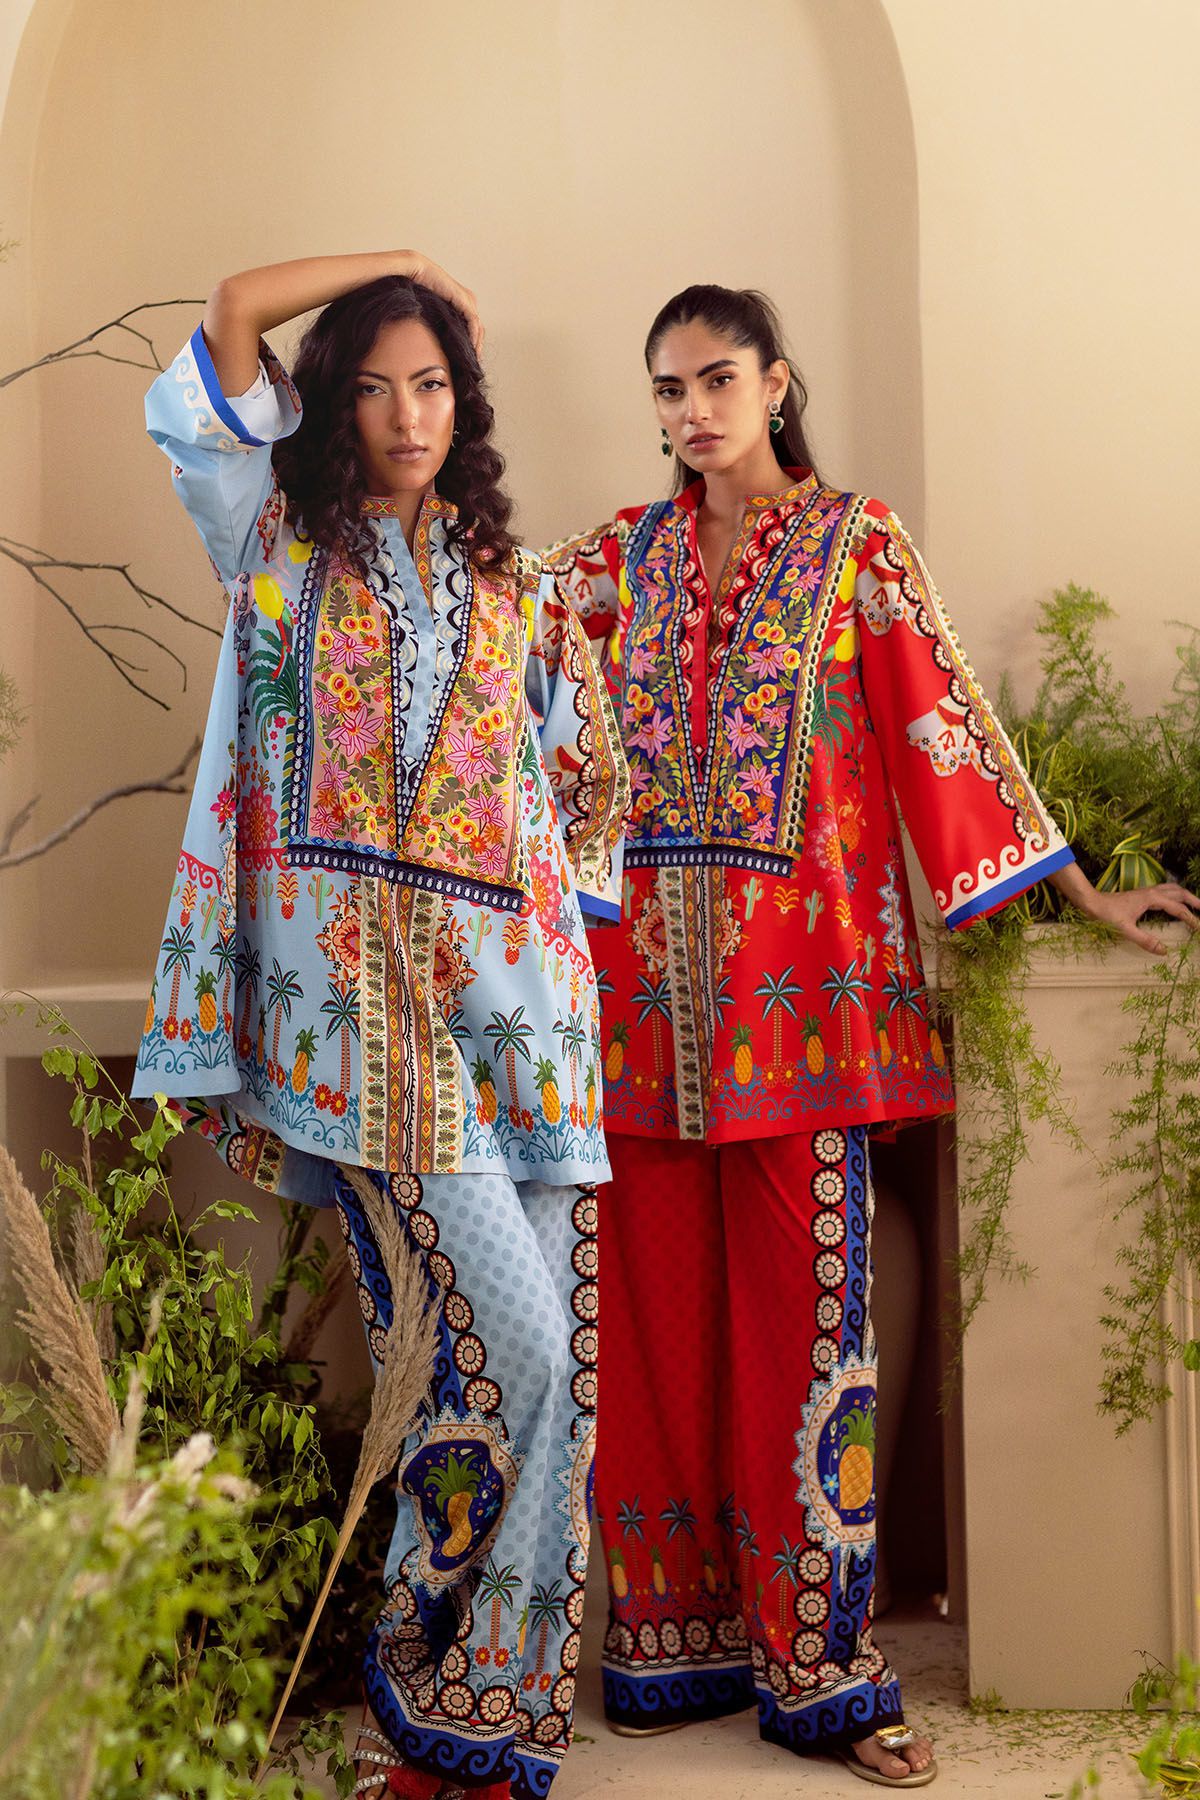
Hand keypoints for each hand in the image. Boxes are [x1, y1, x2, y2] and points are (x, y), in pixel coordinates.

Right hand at [402, 252, 483, 353]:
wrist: (411, 271)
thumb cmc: (412, 288)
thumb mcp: (426, 311)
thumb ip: (433, 324)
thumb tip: (428, 344)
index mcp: (456, 302)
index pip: (470, 326)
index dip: (470, 344)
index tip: (466, 360)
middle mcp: (464, 300)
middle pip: (477, 328)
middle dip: (475, 346)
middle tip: (470, 364)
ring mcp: (465, 299)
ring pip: (478, 327)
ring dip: (477, 344)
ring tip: (471, 359)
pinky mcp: (463, 299)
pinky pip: (474, 322)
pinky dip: (474, 337)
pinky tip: (471, 348)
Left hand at [1070, 880, 1199, 954]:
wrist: (1090, 902)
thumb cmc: (1105, 915)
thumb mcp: (1125, 931)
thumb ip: (1145, 941)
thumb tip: (1164, 951)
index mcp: (1151, 898)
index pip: (1178, 908)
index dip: (1190, 919)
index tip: (1198, 929)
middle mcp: (1151, 892)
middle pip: (1179, 892)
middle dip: (1194, 900)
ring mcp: (1146, 891)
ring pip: (1172, 889)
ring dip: (1185, 896)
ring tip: (1195, 905)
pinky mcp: (1141, 894)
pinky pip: (1164, 892)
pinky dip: (1174, 896)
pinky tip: (1174, 904)